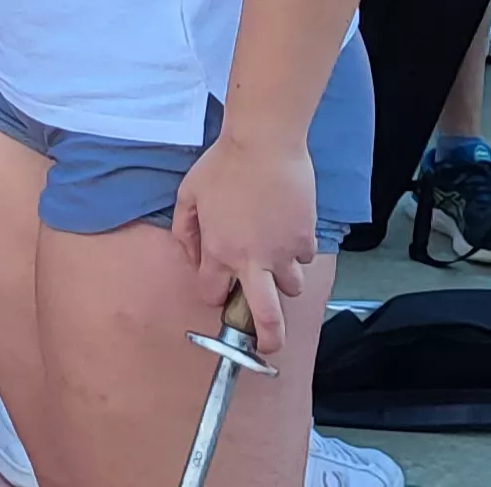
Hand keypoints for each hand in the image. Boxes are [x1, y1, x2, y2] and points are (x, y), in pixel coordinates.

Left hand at [172, 132, 319, 358]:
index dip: (214, 293)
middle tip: (269, 347)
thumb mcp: (188, 194)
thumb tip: (192, 256)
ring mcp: (283, 252)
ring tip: (276, 263)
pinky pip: (304, 258)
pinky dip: (297, 252)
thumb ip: (185, 230)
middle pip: (265, 317)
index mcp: (219, 252)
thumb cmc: (222, 165)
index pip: (214, 294)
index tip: (218, 288)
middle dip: (267, 339)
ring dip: (283, 281)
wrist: (264, 143)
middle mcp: (252, 261)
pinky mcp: (305, 238)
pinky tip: (287, 230)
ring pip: (290, 287)